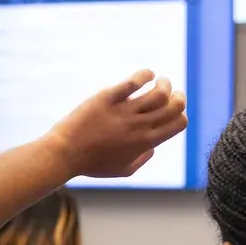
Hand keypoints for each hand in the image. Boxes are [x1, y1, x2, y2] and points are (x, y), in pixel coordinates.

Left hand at [45, 70, 187, 179]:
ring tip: (158, 81)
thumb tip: (155, 147)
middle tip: (170, 93)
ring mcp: (124, 111)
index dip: (181, 114)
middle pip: (174, 106)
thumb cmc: (92, 163)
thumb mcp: (123, 169)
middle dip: (178, 96)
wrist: (65, 154)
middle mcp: (139, 126)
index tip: (171, 110)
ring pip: (159, 92)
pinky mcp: (108, 98)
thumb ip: (143, 158)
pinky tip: (146, 75)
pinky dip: (146, 74)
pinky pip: (134, 81)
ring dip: (165, 83)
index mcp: (145, 143)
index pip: (179, 123)